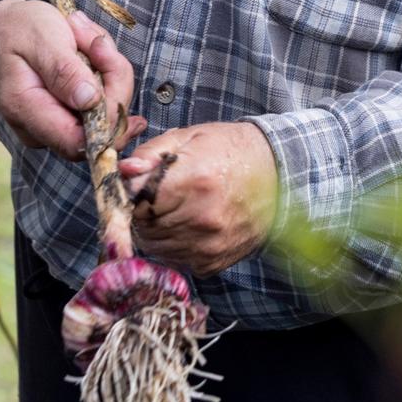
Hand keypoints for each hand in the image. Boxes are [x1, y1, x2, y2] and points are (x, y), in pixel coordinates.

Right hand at [0, 1, 138, 160]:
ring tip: (83, 36)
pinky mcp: (65, 116)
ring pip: (106, 112)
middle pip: (100, 127)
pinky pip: (100, 103)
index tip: (112, 67)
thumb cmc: (17, 28)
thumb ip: (64, 71)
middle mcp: (38, 129)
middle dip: (111, 78)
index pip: (78, 142)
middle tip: (96, 40)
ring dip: (107, 69)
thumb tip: (90, 102)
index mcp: (25, 110)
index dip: (110, 114)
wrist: (0, 28)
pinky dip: (103, 72)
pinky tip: (86, 47)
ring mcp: (53, 126)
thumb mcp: (41, 38)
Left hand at [119, 120, 277, 277]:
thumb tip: (123, 171)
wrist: (278, 173)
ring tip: (177, 208)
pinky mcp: (213, 263)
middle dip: (143, 211)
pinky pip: (175, 260)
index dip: (135, 193)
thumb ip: (150, 154)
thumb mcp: (189, 137)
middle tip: (160, 196)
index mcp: (193, 181)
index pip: (137, 201)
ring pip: (155, 246)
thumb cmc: (229, 149)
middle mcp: (201, 219)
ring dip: (156, 230)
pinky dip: (175, 245)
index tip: (141, 186)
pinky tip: (190, 224)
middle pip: (143, 226)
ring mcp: (209, 245)